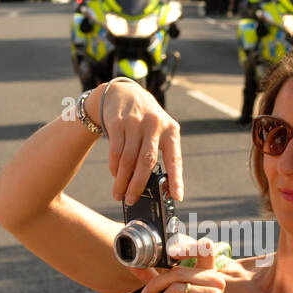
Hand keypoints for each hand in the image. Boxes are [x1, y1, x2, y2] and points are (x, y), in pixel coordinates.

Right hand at [87, 79, 183, 204]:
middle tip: (132, 200)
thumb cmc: (145, 120)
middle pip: (146, 162)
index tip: (177, 197)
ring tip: (120, 193)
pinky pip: (116, 151)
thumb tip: (160, 186)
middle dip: (138, 185)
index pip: (175, 158)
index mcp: (170, 130)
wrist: (123, 93)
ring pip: (128, 160)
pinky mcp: (118, 123)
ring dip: (122, 180)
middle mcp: (154, 125)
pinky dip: (114, 167)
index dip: (176, 179)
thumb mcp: (160, 129)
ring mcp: (135, 123)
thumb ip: (161, 151)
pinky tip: (115, 175)